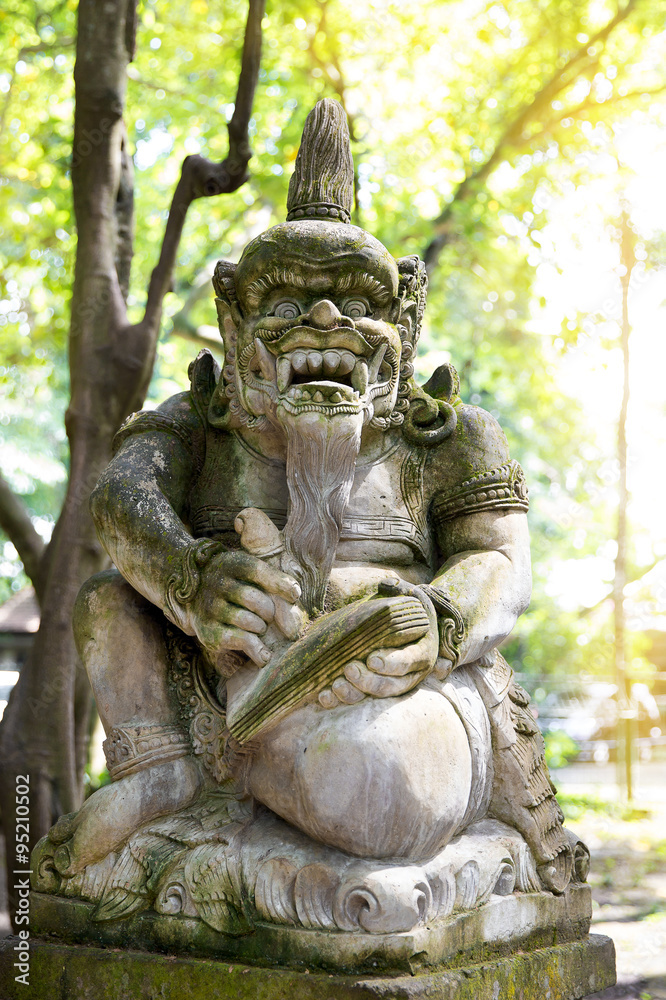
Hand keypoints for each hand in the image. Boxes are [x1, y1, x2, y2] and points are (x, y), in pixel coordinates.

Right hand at [185, 549, 300, 667]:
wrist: (194, 595)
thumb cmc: (235, 583)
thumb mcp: (249, 572)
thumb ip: (273, 579)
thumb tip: (295, 594)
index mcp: (231, 565)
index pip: (258, 572)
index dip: (279, 584)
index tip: (295, 595)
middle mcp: (217, 584)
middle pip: (254, 599)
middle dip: (269, 611)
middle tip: (268, 616)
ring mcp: (210, 608)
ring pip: (249, 622)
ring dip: (261, 628)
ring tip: (259, 628)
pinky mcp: (207, 631)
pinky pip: (240, 641)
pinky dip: (257, 649)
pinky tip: (264, 655)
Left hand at [318, 586, 438, 708]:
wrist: (404, 624)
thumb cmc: (404, 609)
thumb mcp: (408, 597)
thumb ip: (399, 592)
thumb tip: (386, 585)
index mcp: (421, 651)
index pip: (409, 661)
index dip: (392, 663)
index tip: (372, 660)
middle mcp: (409, 673)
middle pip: (391, 685)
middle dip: (369, 681)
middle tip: (349, 669)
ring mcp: (392, 683)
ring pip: (374, 695)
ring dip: (354, 693)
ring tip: (335, 685)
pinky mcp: (374, 690)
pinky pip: (359, 700)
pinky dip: (341, 701)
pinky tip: (324, 696)